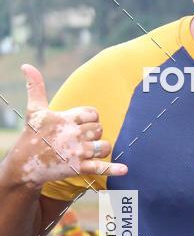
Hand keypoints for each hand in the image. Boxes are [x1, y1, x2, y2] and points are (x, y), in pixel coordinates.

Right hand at [8, 64, 127, 189]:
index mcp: (66, 119)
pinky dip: (114, 169)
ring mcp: (77, 152)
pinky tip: (125, 169)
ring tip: (89, 150)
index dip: (91, 118)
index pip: (92, 113)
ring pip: (104, 146)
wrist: (25, 164)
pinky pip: (100, 167)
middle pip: (99, 129)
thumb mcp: (34, 110)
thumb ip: (35, 87)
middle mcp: (73, 135)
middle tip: (80, 138)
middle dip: (94, 133)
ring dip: (101, 147)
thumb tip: (26, 65)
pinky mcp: (78, 168)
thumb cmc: (32, 135)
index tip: (82, 123)